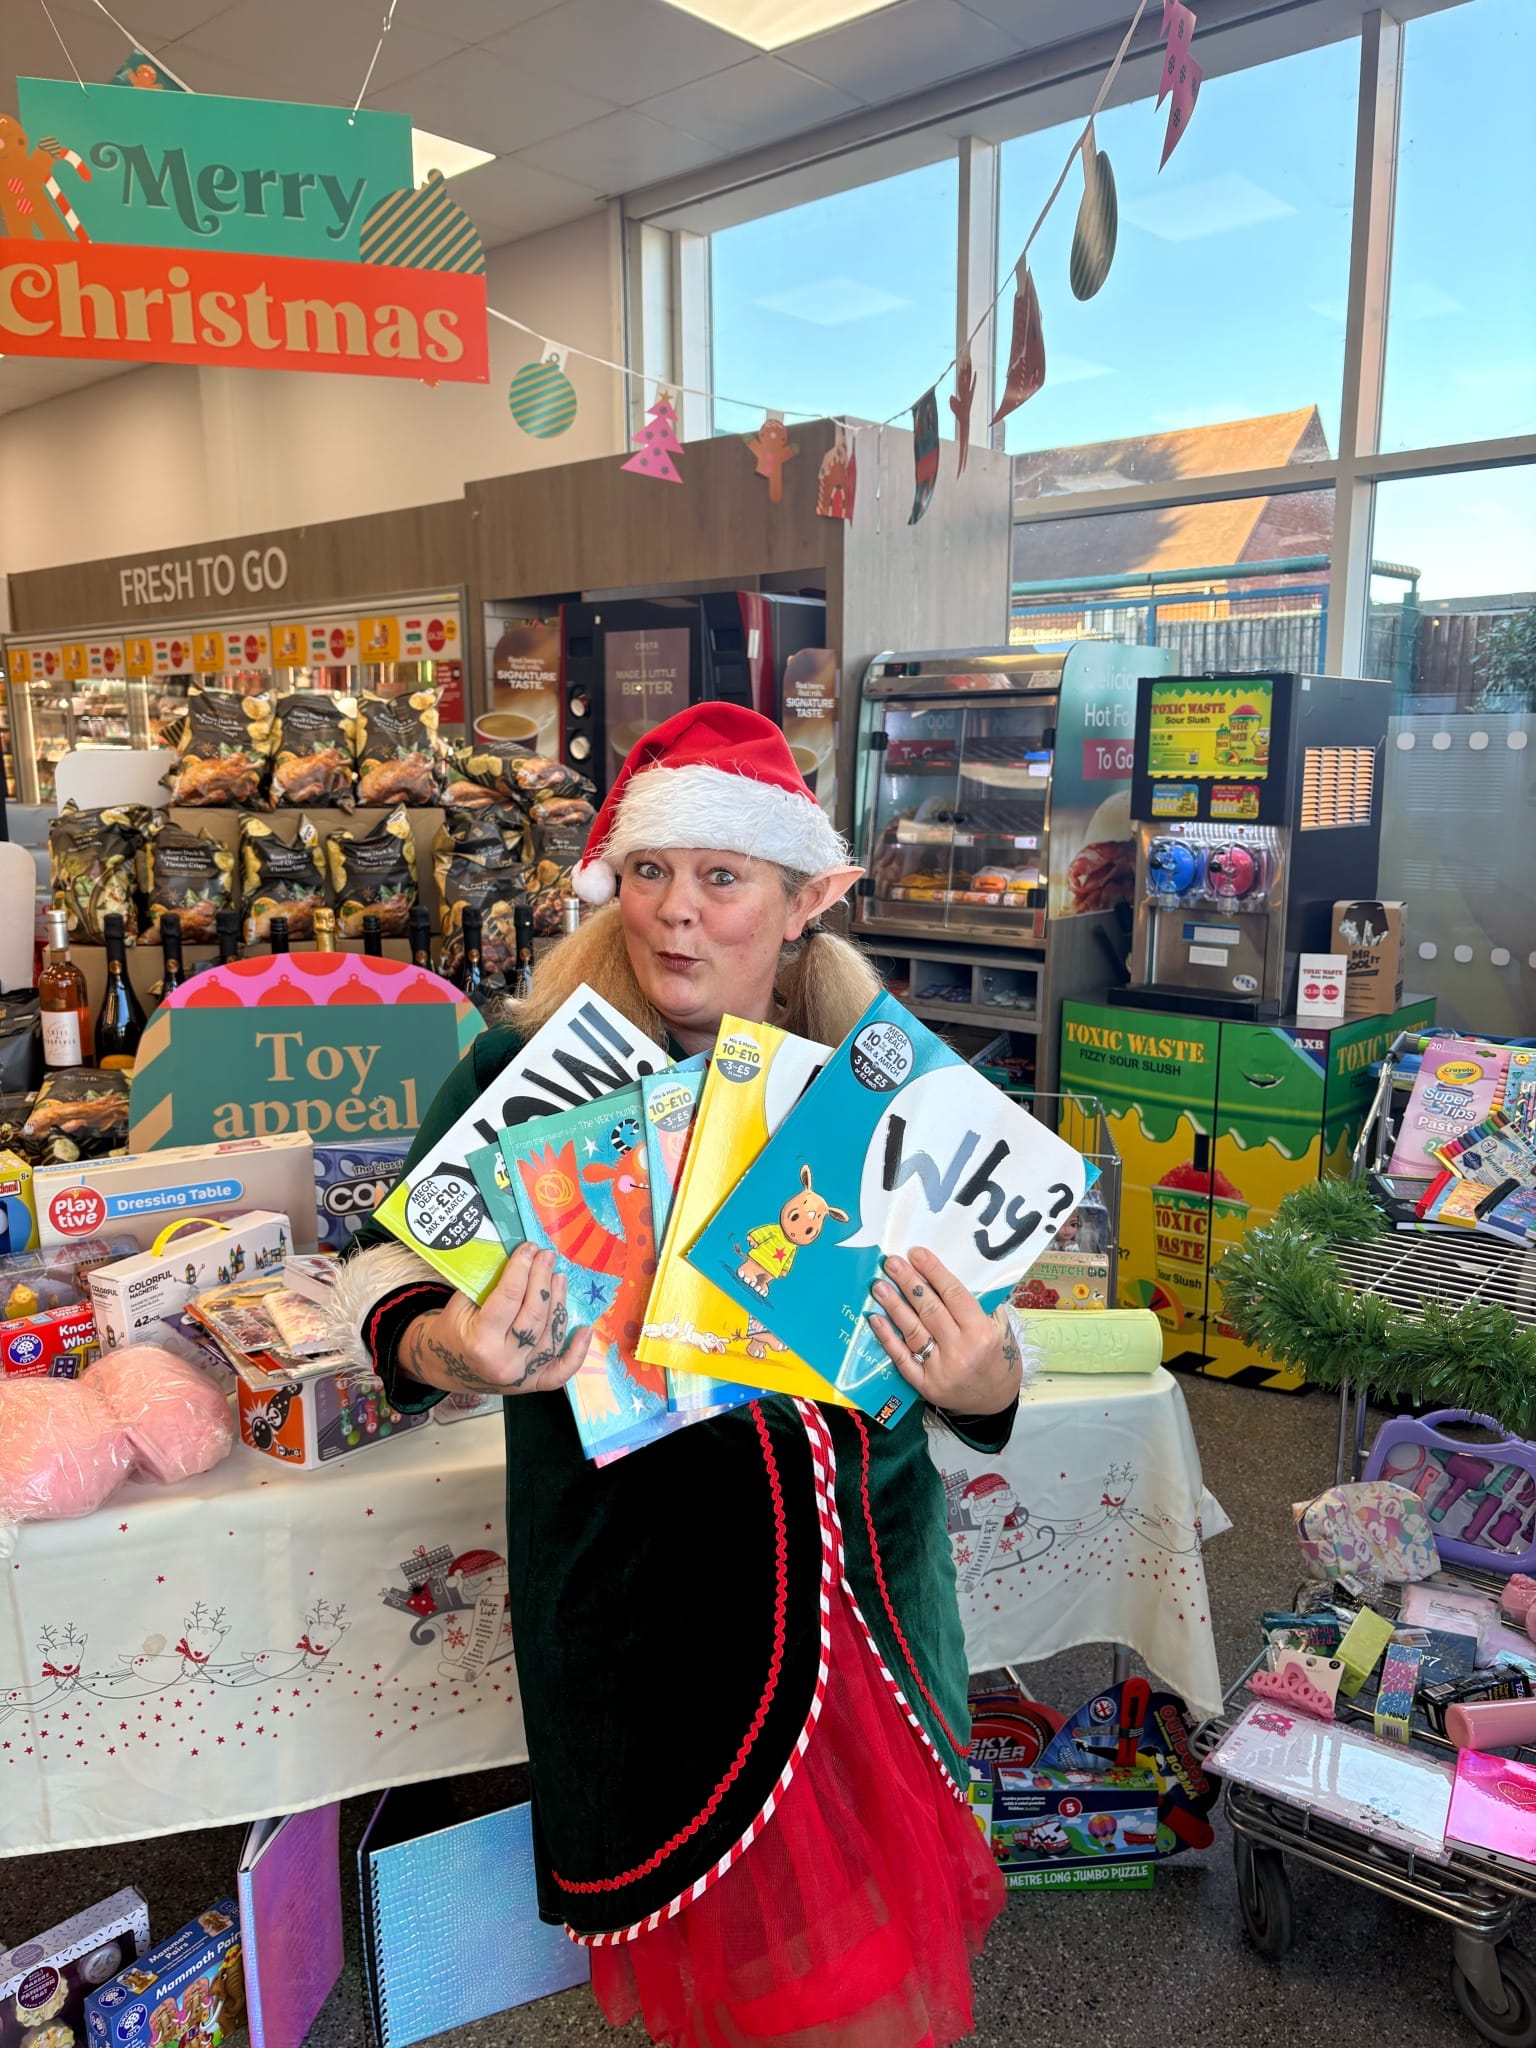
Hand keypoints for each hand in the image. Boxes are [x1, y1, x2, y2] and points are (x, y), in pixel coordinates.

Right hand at [399, 1241, 592, 1398]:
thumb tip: (521, 1258)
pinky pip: (562, 1370)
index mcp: (480, 1342)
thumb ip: (488, 1285)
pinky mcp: (533, 1384)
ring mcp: (522, 1377)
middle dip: (542, 1280)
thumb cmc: (452, 1331)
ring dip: (559, 1302)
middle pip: (534, 1315)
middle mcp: (504, 1362)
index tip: (529, 1248)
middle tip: (547, 1256)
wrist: (447, 1369)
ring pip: (551, 1336)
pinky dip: (578, 1351)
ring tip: (559, 1277)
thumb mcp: (459, 1305)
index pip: (509, 1298)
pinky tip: (586, 1328)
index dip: (521, 1268)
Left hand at [869, 1248, 1023, 1415]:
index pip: (954, 1295)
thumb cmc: (998, 1358)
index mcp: (982, 1333)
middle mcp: (961, 1351)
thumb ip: (981, 1304)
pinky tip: (875, 1319)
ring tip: (878, 1285)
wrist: (994, 1402)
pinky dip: (887, 1338)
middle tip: (891, 1262)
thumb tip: (947, 1275)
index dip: (933, 1272)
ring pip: (913, 1331)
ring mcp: (941, 1370)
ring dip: (894, 1305)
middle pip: (930, 1309)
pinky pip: (902, 1358)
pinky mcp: (925, 1385)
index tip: (916, 1253)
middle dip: (908, 1282)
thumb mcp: (1001, 1329)